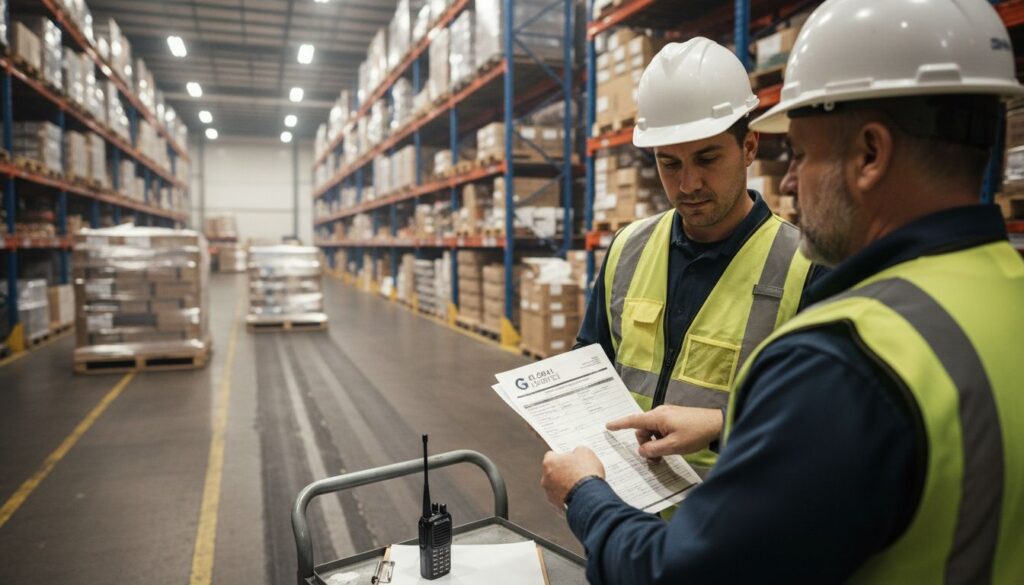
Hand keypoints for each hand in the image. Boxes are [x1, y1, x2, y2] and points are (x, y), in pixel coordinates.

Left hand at [541, 447, 604, 506]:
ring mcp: (551, 495)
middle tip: (578, 471)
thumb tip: (578, 454)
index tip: (571, 457)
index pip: (552, 455)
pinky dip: (570, 497)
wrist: (590, 497)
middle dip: (564, 471)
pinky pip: (563, 499)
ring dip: (566, 485)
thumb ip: (577, 451)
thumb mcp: (585, 452)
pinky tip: (581, 495)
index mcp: (549, 463)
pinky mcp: (558, 506)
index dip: (563, 456)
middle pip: (553, 472)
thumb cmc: (586, 474)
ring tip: (582, 484)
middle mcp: (546, 479)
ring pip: (557, 487)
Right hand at [606, 405, 722, 459]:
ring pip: (652, 432)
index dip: (619, 424)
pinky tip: (672, 447)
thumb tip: (641, 451)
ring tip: (667, 453)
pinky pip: (661, 430)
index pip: (633, 420)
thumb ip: (654, 450)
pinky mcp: (674, 418)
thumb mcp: (673, 446)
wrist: (717, 424)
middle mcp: (660, 413)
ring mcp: (667, 415)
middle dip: (646, 444)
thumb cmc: (696, 433)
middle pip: (643, 430)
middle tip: (657, 458)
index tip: (608, 426)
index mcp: (657, 417)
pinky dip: (662, 439)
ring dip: (655, 444)